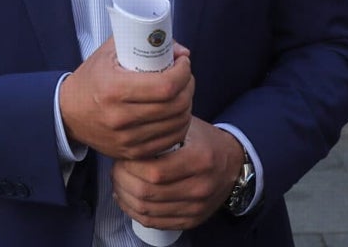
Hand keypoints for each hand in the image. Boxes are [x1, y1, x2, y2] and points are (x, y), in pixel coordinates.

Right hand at [59, 38, 192, 160]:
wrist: (68, 114)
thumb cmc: (90, 79)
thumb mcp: (108, 52)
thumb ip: (141, 43)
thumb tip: (180, 50)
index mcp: (114, 89)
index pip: (165, 86)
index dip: (183, 73)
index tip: (183, 62)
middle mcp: (120, 117)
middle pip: (175, 106)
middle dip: (188, 86)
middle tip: (186, 76)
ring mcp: (127, 138)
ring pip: (177, 124)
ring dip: (187, 106)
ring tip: (182, 93)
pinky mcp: (132, 152)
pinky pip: (170, 141)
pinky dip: (180, 126)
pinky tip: (176, 114)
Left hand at [111, 117, 243, 230]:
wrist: (233, 164)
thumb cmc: (203, 141)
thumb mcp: (186, 126)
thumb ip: (159, 131)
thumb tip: (124, 137)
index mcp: (200, 159)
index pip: (154, 171)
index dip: (129, 166)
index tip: (121, 155)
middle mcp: (201, 187)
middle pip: (147, 193)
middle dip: (122, 181)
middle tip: (115, 168)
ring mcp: (197, 207)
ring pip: (147, 210)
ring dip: (124, 197)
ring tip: (118, 182)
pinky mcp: (192, 220)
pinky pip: (155, 222)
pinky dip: (134, 212)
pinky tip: (126, 199)